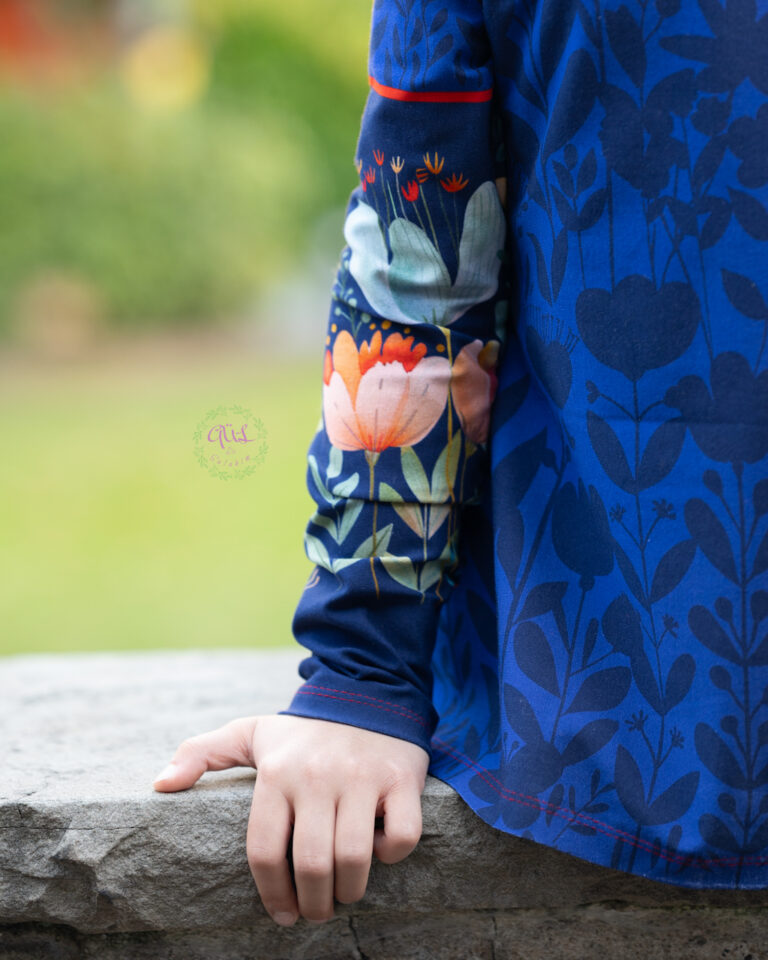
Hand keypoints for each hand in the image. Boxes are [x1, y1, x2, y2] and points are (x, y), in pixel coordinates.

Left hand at [152, 714, 429, 925]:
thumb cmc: (304, 730)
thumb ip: (202, 753)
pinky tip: (379, 851)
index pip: (265, 851)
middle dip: (314, 903)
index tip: (282, 913)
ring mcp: (362, 776)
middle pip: (312, 863)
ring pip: (354, 857)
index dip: (272, 894)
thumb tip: (160, 785)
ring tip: (344, 894)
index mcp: (277, 772)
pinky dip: (391, 855)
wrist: (368, 690)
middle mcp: (317, 776)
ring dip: (350, 890)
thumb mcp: (251, 733)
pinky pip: (401, 836)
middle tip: (316, 911)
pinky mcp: (401, 778)